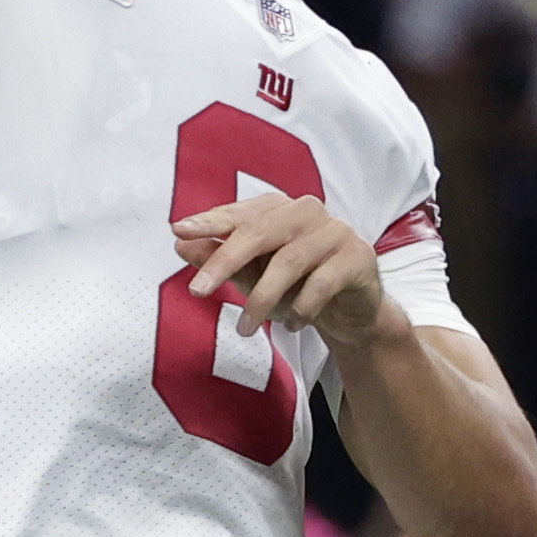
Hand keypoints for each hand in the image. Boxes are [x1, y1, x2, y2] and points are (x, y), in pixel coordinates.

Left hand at [175, 194, 390, 349]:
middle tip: (198, 290)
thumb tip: (180, 244)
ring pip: (289, 261)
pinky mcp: (357, 256)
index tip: (178, 230)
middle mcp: (306, 211)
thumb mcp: (252, 276)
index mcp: (278, 208)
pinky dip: (300, 309)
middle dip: (225, 261)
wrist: (351, 311)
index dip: (209, 221)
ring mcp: (335, 231)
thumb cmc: (297, 286)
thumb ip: (220, 259)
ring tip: (245, 328)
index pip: (240, 214)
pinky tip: (292, 325)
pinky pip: (321, 283)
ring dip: (263, 299)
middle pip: (260, 232)